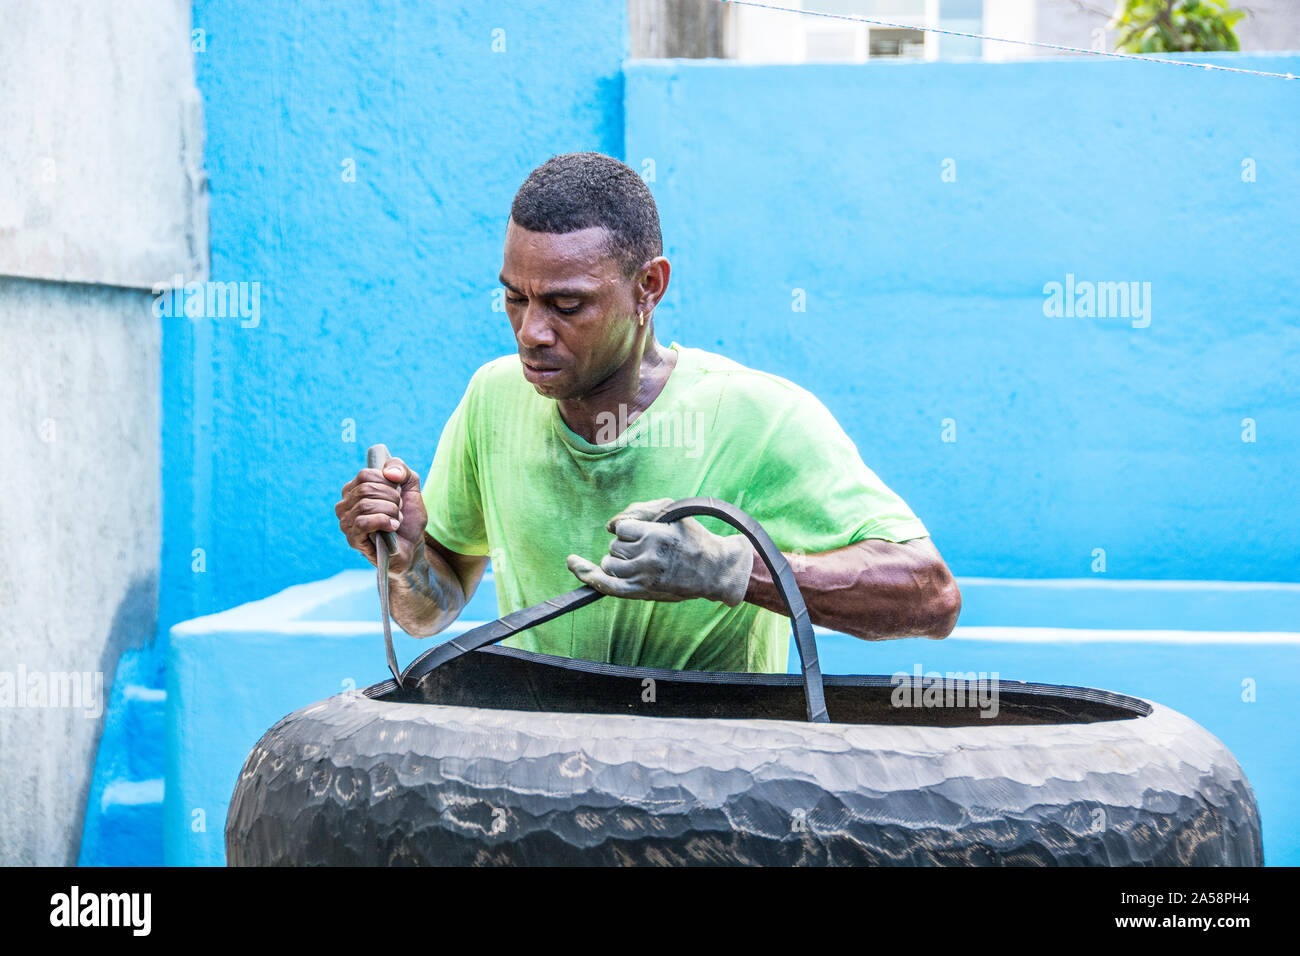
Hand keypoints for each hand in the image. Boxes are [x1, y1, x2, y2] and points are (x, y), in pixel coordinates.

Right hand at [335, 455, 427, 573]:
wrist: (413, 545)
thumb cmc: (408, 517)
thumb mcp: (410, 488)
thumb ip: (402, 470)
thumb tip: (389, 472)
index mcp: (354, 489)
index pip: (365, 475)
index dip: (387, 482)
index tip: (398, 493)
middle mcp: (345, 505)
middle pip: (365, 489)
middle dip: (391, 498)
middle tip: (399, 509)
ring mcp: (346, 523)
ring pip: (364, 505)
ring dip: (390, 511)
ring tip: (396, 519)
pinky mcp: (352, 539)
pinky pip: (362, 523)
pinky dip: (383, 522)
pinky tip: (393, 527)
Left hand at [566, 498, 754, 605]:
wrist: (714, 570)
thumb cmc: (693, 537)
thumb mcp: (674, 512)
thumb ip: (642, 510)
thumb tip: (610, 525)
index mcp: (656, 535)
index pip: (621, 528)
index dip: (625, 528)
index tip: (637, 531)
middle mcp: (649, 557)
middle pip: (614, 547)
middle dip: (624, 545)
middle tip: (647, 548)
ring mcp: (644, 577)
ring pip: (610, 563)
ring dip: (616, 559)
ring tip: (636, 560)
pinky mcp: (643, 592)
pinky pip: (607, 586)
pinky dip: (588, 575)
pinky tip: (574, 564)